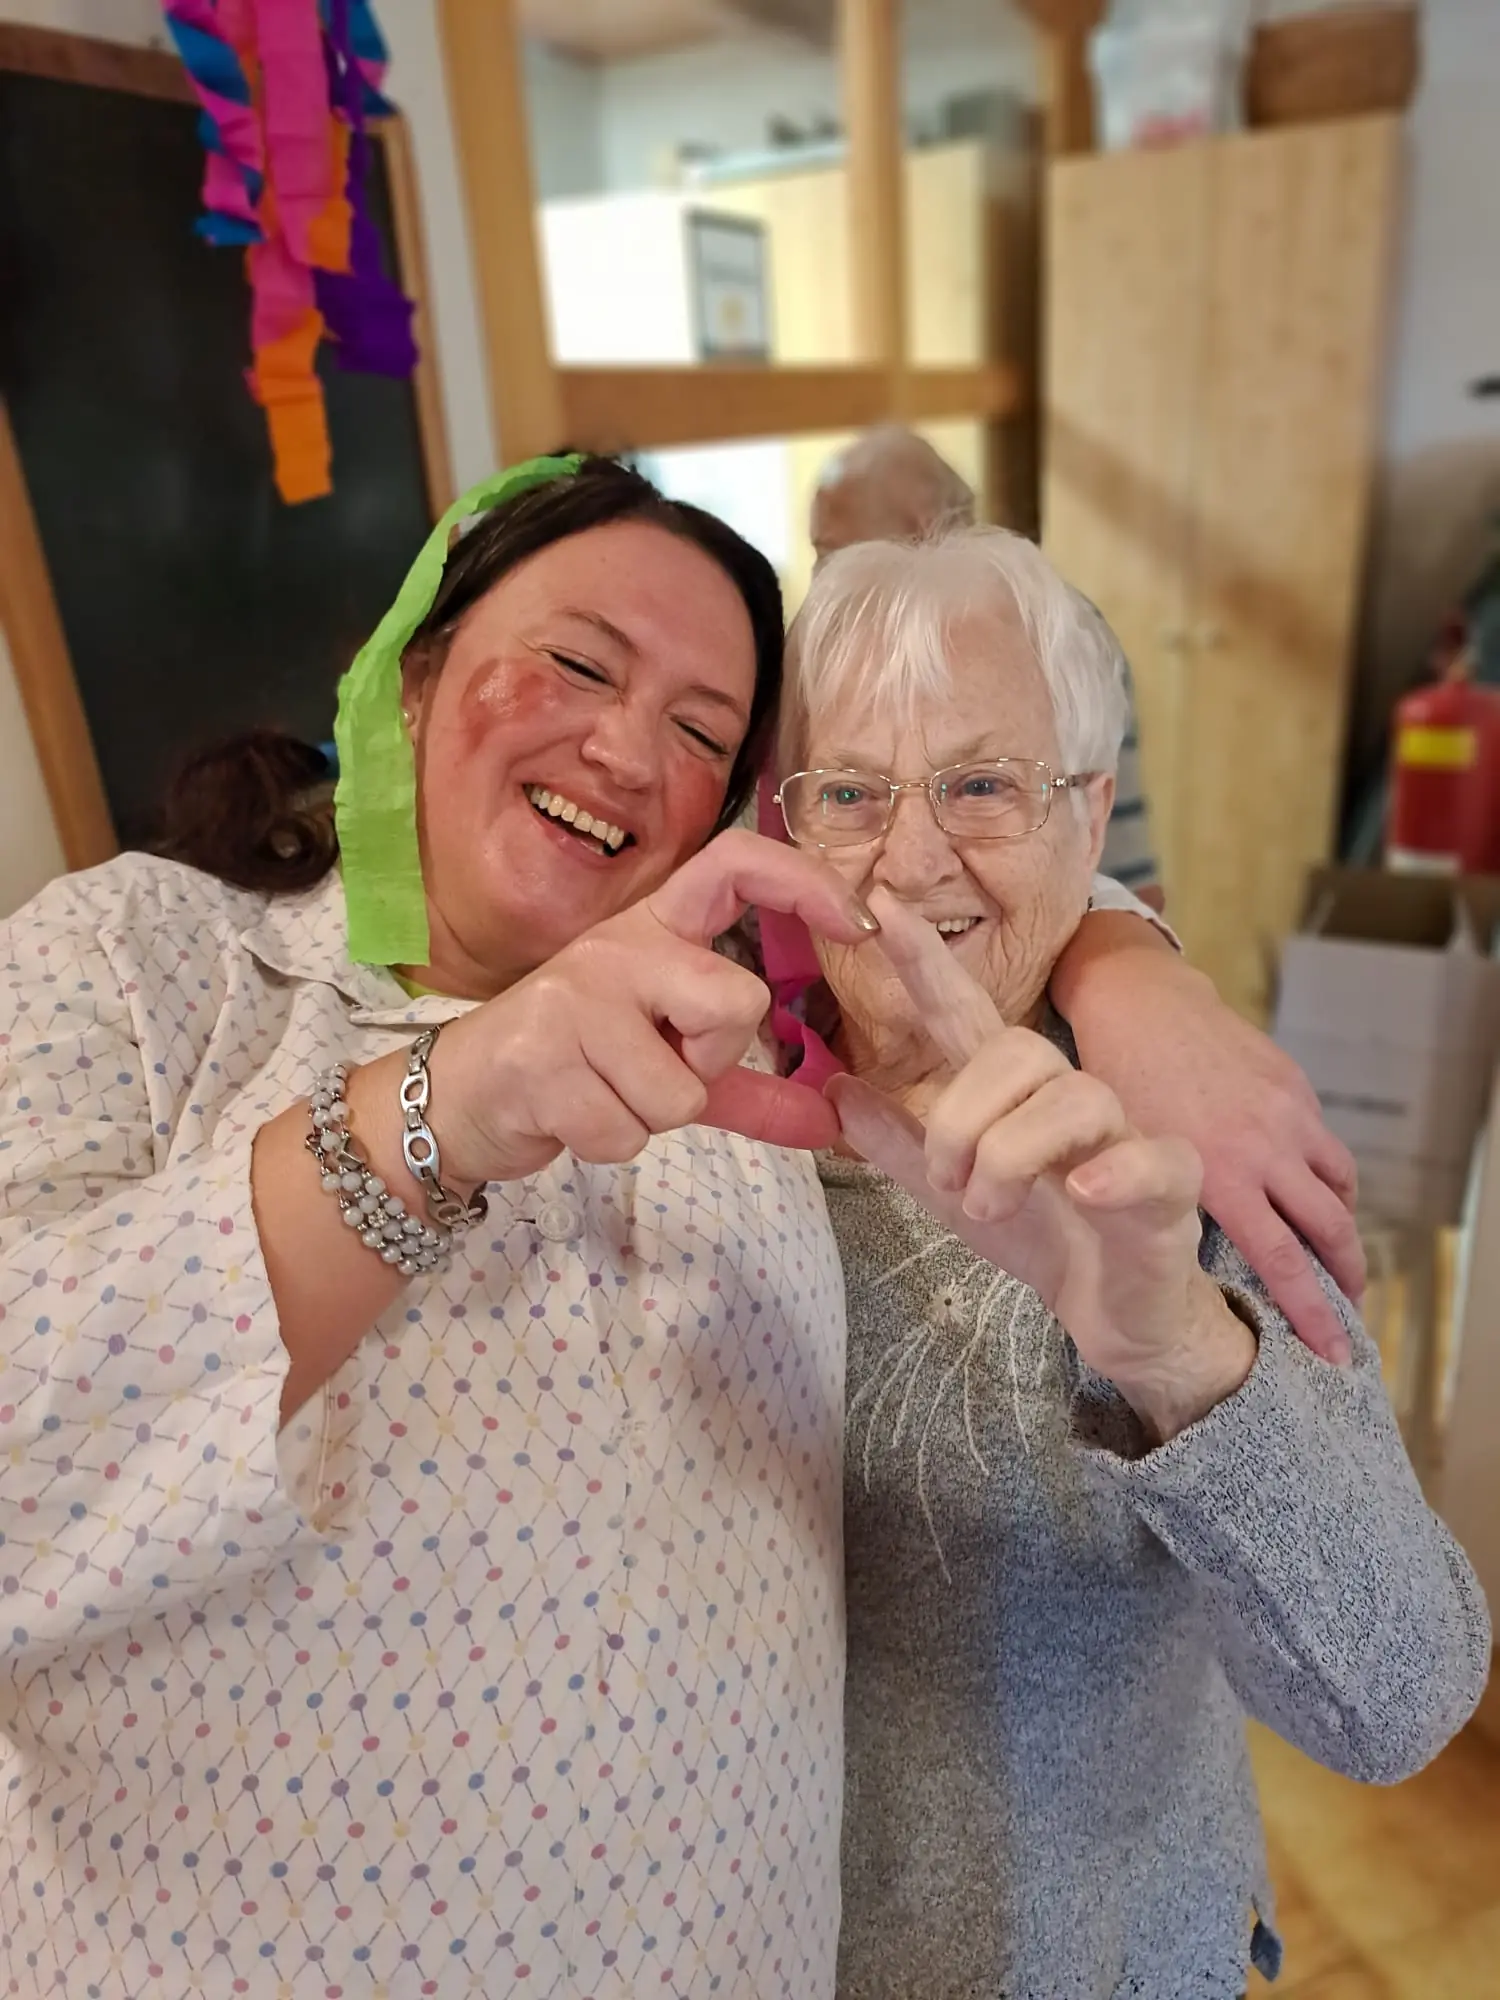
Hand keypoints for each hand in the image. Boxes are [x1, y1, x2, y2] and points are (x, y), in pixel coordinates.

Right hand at [430, 829, 878, 1182]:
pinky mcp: (539, 1059)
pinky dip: (610, 1143)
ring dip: (651, 1117)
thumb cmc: (575, 1069)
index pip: (736, 864)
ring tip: (603, 1093)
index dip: (806, 881)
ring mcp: (572, 998)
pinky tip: (571, 1115)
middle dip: (713, 1062)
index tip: (860, 924)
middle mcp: (616, 946)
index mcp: (652, 928)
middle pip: (736, 1001)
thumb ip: (749, 1090)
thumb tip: (831, 1122)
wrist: (461, 1099)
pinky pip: (628, 1131)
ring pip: (682, 1089)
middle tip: (661, 1068)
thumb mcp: (667, 1069)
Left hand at [828, 891, 1255, 1441]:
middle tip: (946, 1182)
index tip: (883, 907)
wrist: (1118, 1311)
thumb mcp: (952, 1193)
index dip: (927, 962)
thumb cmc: (1042, 1236)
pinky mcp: (1169, 1189)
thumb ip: (899, 1145)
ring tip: (987, 1208)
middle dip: (961, 1117)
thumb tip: (837, 1088)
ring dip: (1011, 1157)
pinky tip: (1082, 1191)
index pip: (967, 1013)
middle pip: (1018, 1051)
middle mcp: (1071, 1099)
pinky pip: (1152, 1159)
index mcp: (1013, 1096)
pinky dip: (1113, 1171)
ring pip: (1072, 1100)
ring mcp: (1125, 1137)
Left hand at [1052, 914, 1360, 1363]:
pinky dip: (1326, 1176)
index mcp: (1220, 1175)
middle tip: (1351, 1313)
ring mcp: (1286, 1114)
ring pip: (1337, 1185)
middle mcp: (1265, 1148)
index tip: (1331, 1352)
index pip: (1282, 1262)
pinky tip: (1312, 1191)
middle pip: (1328, 1230)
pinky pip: (1324, 1143)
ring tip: (1338, 1258)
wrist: (1139, 1004)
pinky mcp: (1293, 1086)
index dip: (1311, 1313)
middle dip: (1346, 1278)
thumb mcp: (1129, 1154)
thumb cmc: (1115, 1081)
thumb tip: (1182, 1263)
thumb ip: (1163, 1204)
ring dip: (1342, 1227)